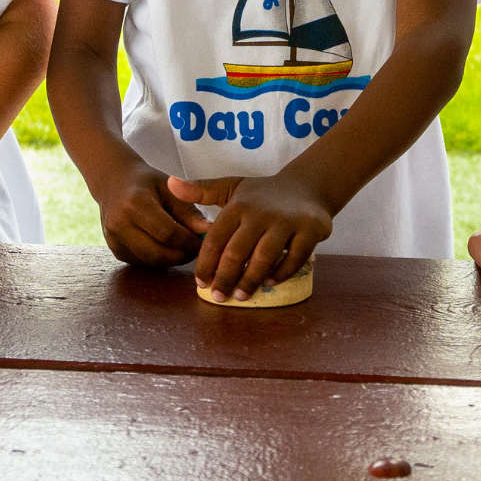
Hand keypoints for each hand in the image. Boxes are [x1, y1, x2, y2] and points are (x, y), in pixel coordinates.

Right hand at [92, 156, 209, 269]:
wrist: (114, 183)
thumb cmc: (146, 183)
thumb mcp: (170, 189)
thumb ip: (188, 211)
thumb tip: (208, 230)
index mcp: (134, 203)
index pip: (167, 232)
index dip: (189, 241)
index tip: (204, 240)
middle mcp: (119, 224)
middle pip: (158, 252)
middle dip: (182, 255)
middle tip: (199, 250)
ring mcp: (114, 240)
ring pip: (151, 261)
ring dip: (172, 259)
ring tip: (185, 248)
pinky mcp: (115, 251)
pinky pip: (143, 262)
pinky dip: (159, 259)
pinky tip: (169, 249)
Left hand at [168, 173, 331, 300]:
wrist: (307, 187)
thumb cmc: (262, 194)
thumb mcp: (231, 187)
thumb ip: (202, 190)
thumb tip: (170, 184)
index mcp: (239, 204)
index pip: (216, 238)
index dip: (206, 263)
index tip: (201, 283)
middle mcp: (262, 212)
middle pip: (238, 251)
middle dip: (225, 277)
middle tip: (219, 296)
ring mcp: (287, 221)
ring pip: (265, 257)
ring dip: (250, 280)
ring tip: (241, 296)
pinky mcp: (310, 230)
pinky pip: (294, 258)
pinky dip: (281, 273)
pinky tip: (269, 282)